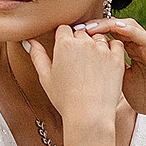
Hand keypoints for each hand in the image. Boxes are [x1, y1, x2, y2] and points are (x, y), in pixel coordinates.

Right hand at [23, 23, 126, 145]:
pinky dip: (111, 49)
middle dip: (79, 42)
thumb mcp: (45, 77)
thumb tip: (29, 40)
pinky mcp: (117, 58)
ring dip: (95, 45)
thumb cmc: (65, 100)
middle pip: (81, 32)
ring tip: (91, 65)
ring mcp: (102, 49)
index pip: (64, 29)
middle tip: (78, 61)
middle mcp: (84, 42)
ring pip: (98, 36)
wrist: (89, 116)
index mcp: (64, 44)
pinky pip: (115, 44)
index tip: (65, 52)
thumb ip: (37, 55)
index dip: (64, 39)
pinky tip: (104, 63)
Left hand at [91, 18, 145, 145]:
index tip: (72, 33)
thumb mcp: (117, 79)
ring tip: (93, 27)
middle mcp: (140, 43)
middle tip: (79, 27)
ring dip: (110, 24)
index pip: (109, 31)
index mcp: (129, 48)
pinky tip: (117, 30)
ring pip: (129, 26)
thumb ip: (105, 68)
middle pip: (116, 25)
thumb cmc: (142, 96)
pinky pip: (144, 38)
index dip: (91, 30)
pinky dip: (130, 32)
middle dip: (97, 24)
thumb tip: (81, 64)